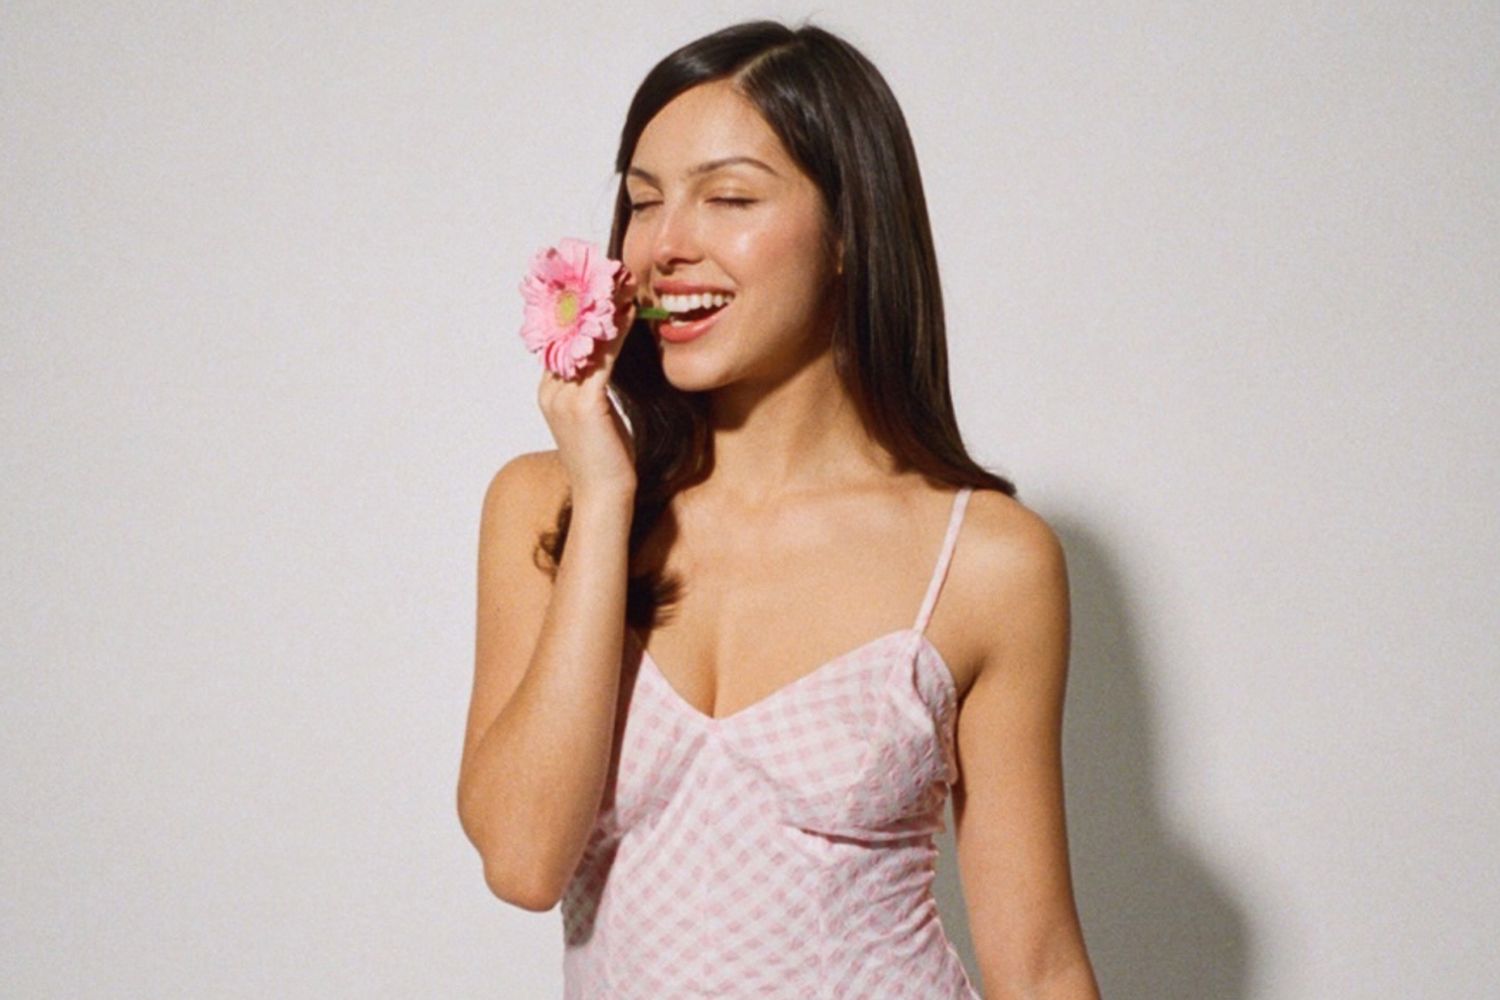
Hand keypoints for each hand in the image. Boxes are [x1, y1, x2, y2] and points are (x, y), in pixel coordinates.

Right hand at [536, 264, 639, 501]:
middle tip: (612, 270)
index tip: (602, 283)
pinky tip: (632, 313)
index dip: (581, 309)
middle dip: (589, 299)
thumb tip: (615, 363)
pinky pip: (603, 358)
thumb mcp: (602, 418)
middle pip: (568, 332)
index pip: (563, 338)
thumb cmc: (608, 464)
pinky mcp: (584, 405)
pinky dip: (618, 332)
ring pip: (584, 340)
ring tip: (622, 281)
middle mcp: (551, 389)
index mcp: (551, 391)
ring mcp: (563, 397)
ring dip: (604, 308)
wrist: (604, 499)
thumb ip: (598, 390)